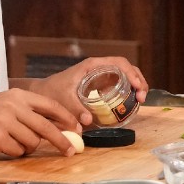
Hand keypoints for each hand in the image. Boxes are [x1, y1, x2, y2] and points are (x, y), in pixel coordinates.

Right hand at [0, 89, 79, 157]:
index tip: (78, 129)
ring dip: (27, 147)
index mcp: (18, 95)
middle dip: (61, 140)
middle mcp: (13, 106)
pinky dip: (14, 152)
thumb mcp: (7, 105)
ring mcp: (5, 121)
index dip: (66, 119)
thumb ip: (29, 113)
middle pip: (46, 127)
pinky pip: (18, 151)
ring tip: (13, 141)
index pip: (50, 106)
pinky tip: (2, 146)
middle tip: (70, 151)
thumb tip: (59, 128)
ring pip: (32, 142)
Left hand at [19, 57, 148, 126]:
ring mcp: (100, 76)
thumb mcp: (63, 100)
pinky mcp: (99, 86)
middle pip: (127, 69)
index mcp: (93, 65)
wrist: (42, 93)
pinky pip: (119, 86)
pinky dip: (127, 92)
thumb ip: (75, 110)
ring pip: (125, 77)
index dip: (132, 73)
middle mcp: (99, 68)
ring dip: (135, 87)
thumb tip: (89, 121)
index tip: (137, 87)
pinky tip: (129, 104)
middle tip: (142, 98)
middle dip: (138, 81)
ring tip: (140, 102)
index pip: (119, 63)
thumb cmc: (51, 92)